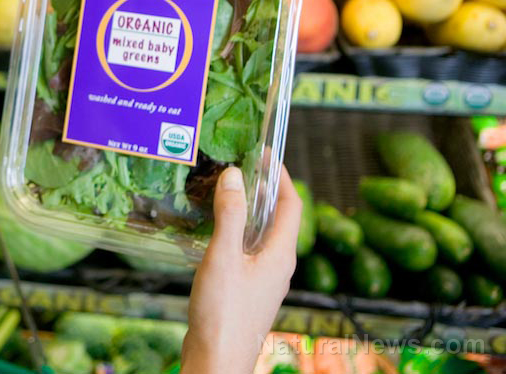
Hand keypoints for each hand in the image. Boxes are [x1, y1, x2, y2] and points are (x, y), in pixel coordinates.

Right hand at [181, 165, 300, 373]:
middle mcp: (278, 266)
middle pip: (279, 218)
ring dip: (248, 211)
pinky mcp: (249, 291)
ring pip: (262, 236)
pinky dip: (236, 232)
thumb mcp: (222, 257)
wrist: (217, 360)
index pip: (291, 205)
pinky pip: (249, 252)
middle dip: (263, 190)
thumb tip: (235, 175)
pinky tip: (214, 231)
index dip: (281, 176)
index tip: (264, 152)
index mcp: (281, 255)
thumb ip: (229, 215)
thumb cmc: (223, 312)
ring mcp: (264, 281)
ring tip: (225, 192)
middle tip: (240, 166)